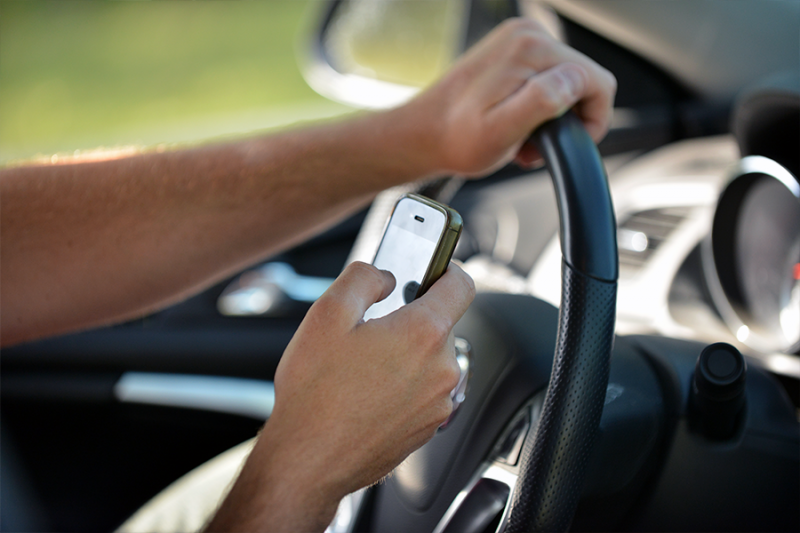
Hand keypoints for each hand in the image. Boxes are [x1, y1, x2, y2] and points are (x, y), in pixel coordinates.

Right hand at [206, 261, 474, 531]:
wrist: (309, 462)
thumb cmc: (315, 394)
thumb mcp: (327, 314)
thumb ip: (363, 278)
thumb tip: (385, 275)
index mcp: (423, 334)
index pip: (461, 284)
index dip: (446, 268)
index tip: (432, 268)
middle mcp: (442, 369)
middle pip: (441, 324)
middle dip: (410, 318)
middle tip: (371, 328)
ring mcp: (439, 402)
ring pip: (431, 359)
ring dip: (406, 353)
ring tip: (363, 367)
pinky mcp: (429, 427)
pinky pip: (425, 389)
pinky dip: (405, 383)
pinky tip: (368, 392)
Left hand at [407, 17, 616, 175]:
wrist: (423, 134)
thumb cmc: (456, 139)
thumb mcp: (501, 131)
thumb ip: (542, 102)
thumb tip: (574, 81)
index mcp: (530, 49)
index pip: (597, 81)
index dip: (591, 121)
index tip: (564, 142)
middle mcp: (526, 35)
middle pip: (584, 78)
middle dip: (568, 118)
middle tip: (535, 144)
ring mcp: (517, 40)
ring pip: (567, 79)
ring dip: (553, 113)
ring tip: (522, 136)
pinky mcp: (510, 51)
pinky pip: (546, 76)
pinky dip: (538, 103)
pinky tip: (516, 122)